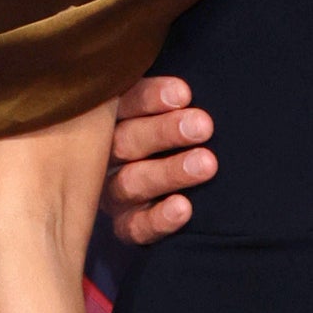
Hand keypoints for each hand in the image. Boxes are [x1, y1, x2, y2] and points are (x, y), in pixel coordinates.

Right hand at [101, 77, 216, 244]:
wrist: (204, 178)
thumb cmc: (190, 125)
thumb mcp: (179, 106)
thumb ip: (176, 96)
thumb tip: (189, 86)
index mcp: (116, 116)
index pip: (124, 101)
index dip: (150, 97)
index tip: (184, 94)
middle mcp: (107, 153)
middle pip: (125, 141)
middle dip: (165, 132)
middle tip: (203, 127)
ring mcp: (113, 191)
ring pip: (130, 182)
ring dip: (169, 172)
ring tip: (206, 164)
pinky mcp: (126, 225)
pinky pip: (134, 227)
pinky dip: (157, 219)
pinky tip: (183, 208)